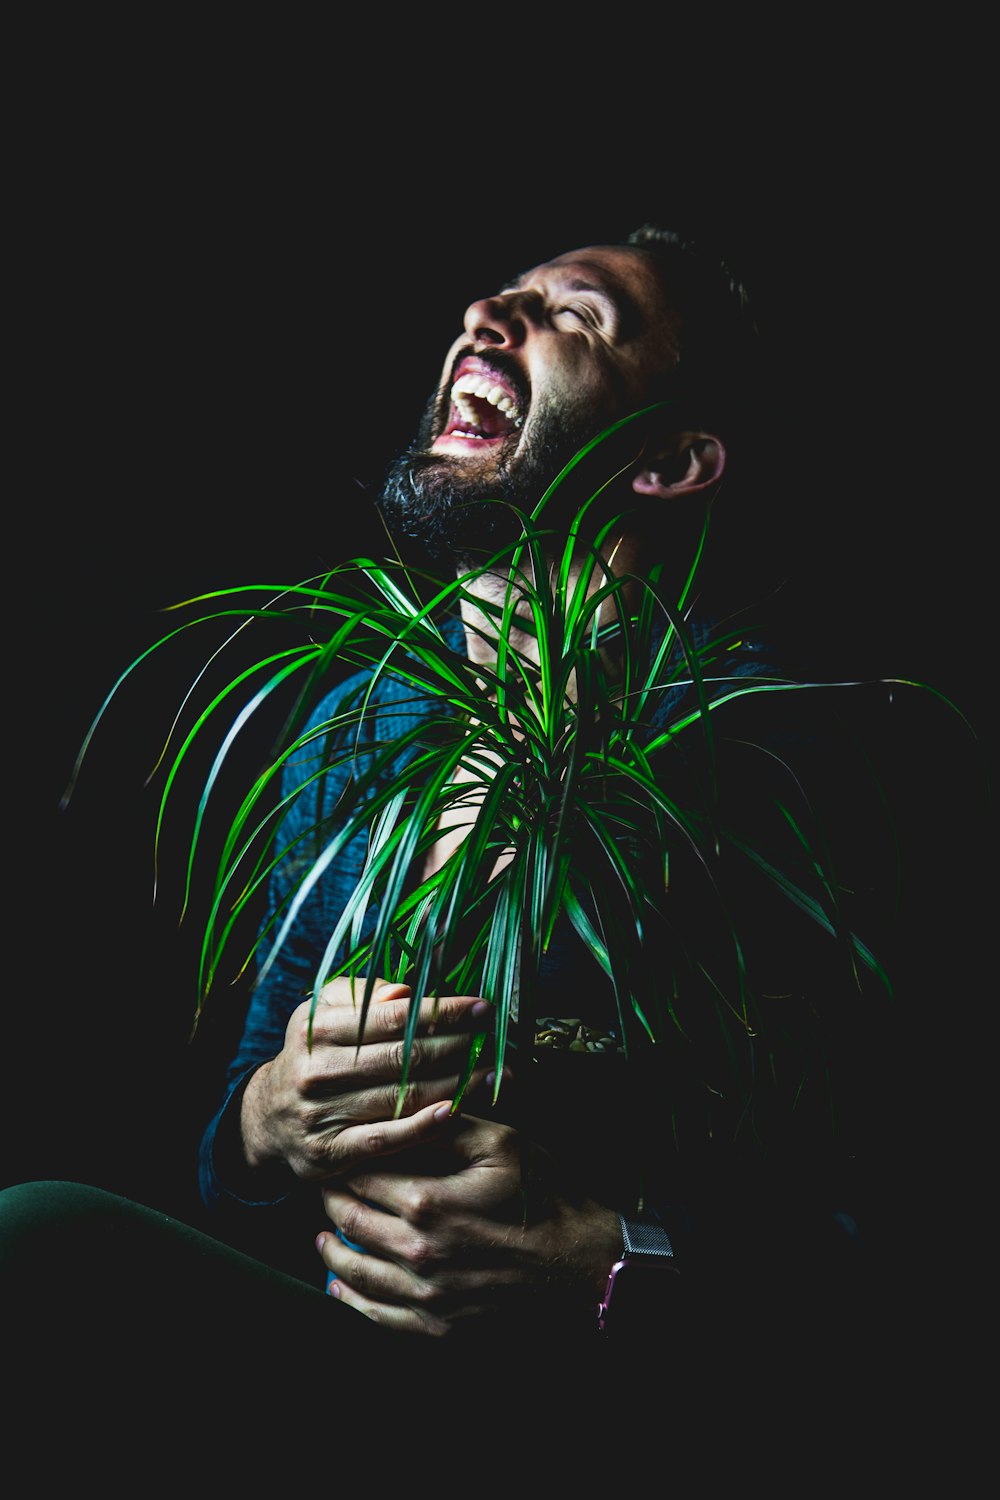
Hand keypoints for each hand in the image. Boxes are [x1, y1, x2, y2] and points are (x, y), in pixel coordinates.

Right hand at [240, 977, 491, 1182]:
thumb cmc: (313, 1053)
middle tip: (500, 1040)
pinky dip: (424, 1126)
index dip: (443, 1011)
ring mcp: (322, 1115)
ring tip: (497, 1075)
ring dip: (457, 1085)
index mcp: (317, 1030)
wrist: (267, 1116)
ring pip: (401, 1097)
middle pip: (403, 1057)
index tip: (483, 1008)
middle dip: (459, 1046)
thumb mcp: (325, 1014)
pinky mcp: (330, 1154)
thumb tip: (406, 992)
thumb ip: (364, 997)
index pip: (392, 1017)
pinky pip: (386, 1139)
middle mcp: (316, 1071)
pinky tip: (457, 1111)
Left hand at [315, 1111, 620, 1337]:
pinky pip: (377, 1315)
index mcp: (428, 1201)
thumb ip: (449, 1127)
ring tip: (321, 1235)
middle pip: (350, 1222)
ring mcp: (425, 1294)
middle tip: (324, 1188)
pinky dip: (351, 1298)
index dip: (346, 1161)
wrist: (582, 1264)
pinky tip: (339, 1284)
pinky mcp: (437, 1325)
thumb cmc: (545, 1196)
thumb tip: (406, 1109)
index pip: (363, 1176)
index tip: (338, 1152)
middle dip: (332, 1202)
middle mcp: (417, 1252)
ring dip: (331, 1250)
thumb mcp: (504, 1144)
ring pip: (355, 1271)